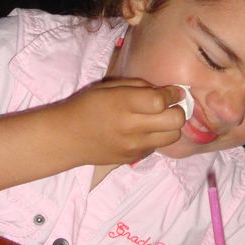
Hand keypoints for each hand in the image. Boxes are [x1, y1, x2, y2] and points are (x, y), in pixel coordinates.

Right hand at [47, 79, 186, 166]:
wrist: (66, 137)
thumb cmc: (87, 106)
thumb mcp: (110, 87)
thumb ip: (139, 86)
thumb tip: (165, 91)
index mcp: (124, 104)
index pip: (162, 100)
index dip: (173, 94)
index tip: (174, 91)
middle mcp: (132, 127)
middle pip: (176, 120)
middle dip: (177, 110)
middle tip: (170, 106)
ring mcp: (134, 146)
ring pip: (173, 137)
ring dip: (171, 126)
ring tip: (160, 119)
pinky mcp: (133, 158)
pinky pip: (157, 147)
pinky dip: (157, 138)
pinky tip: (145, 131)